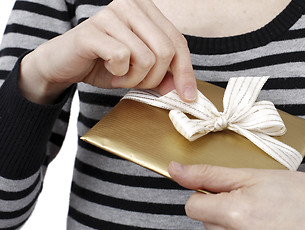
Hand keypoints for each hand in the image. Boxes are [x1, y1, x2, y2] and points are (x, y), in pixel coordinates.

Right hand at [19, 0, 195, 103]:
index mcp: (146, 10)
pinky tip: (109, 71)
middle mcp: (130, 5)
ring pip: (146, 58)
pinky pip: (122, 58)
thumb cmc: (104, 64)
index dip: (186, 72)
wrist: (66, 64)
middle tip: (136, 82)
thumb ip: (163, 76)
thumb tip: (186, 90)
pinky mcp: (93, 30)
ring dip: (135, 79)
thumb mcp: (140, 71)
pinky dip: (119, 74)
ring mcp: (111, 15)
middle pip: (166, 51)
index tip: (188, 96)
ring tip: (120, 76)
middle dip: (154, 78)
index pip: (178, 42)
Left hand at [168, 162, 304, 229]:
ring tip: (261, 210)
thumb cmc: (301, 194)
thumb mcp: (251, 175)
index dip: (204, 192)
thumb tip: (175, 170)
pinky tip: (264, 224)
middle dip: (219, 205)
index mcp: (234, 215)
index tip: (221, 187)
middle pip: (205, 219)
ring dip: (231, 219)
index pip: (192, 206)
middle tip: (249, 196)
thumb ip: (208, 174)